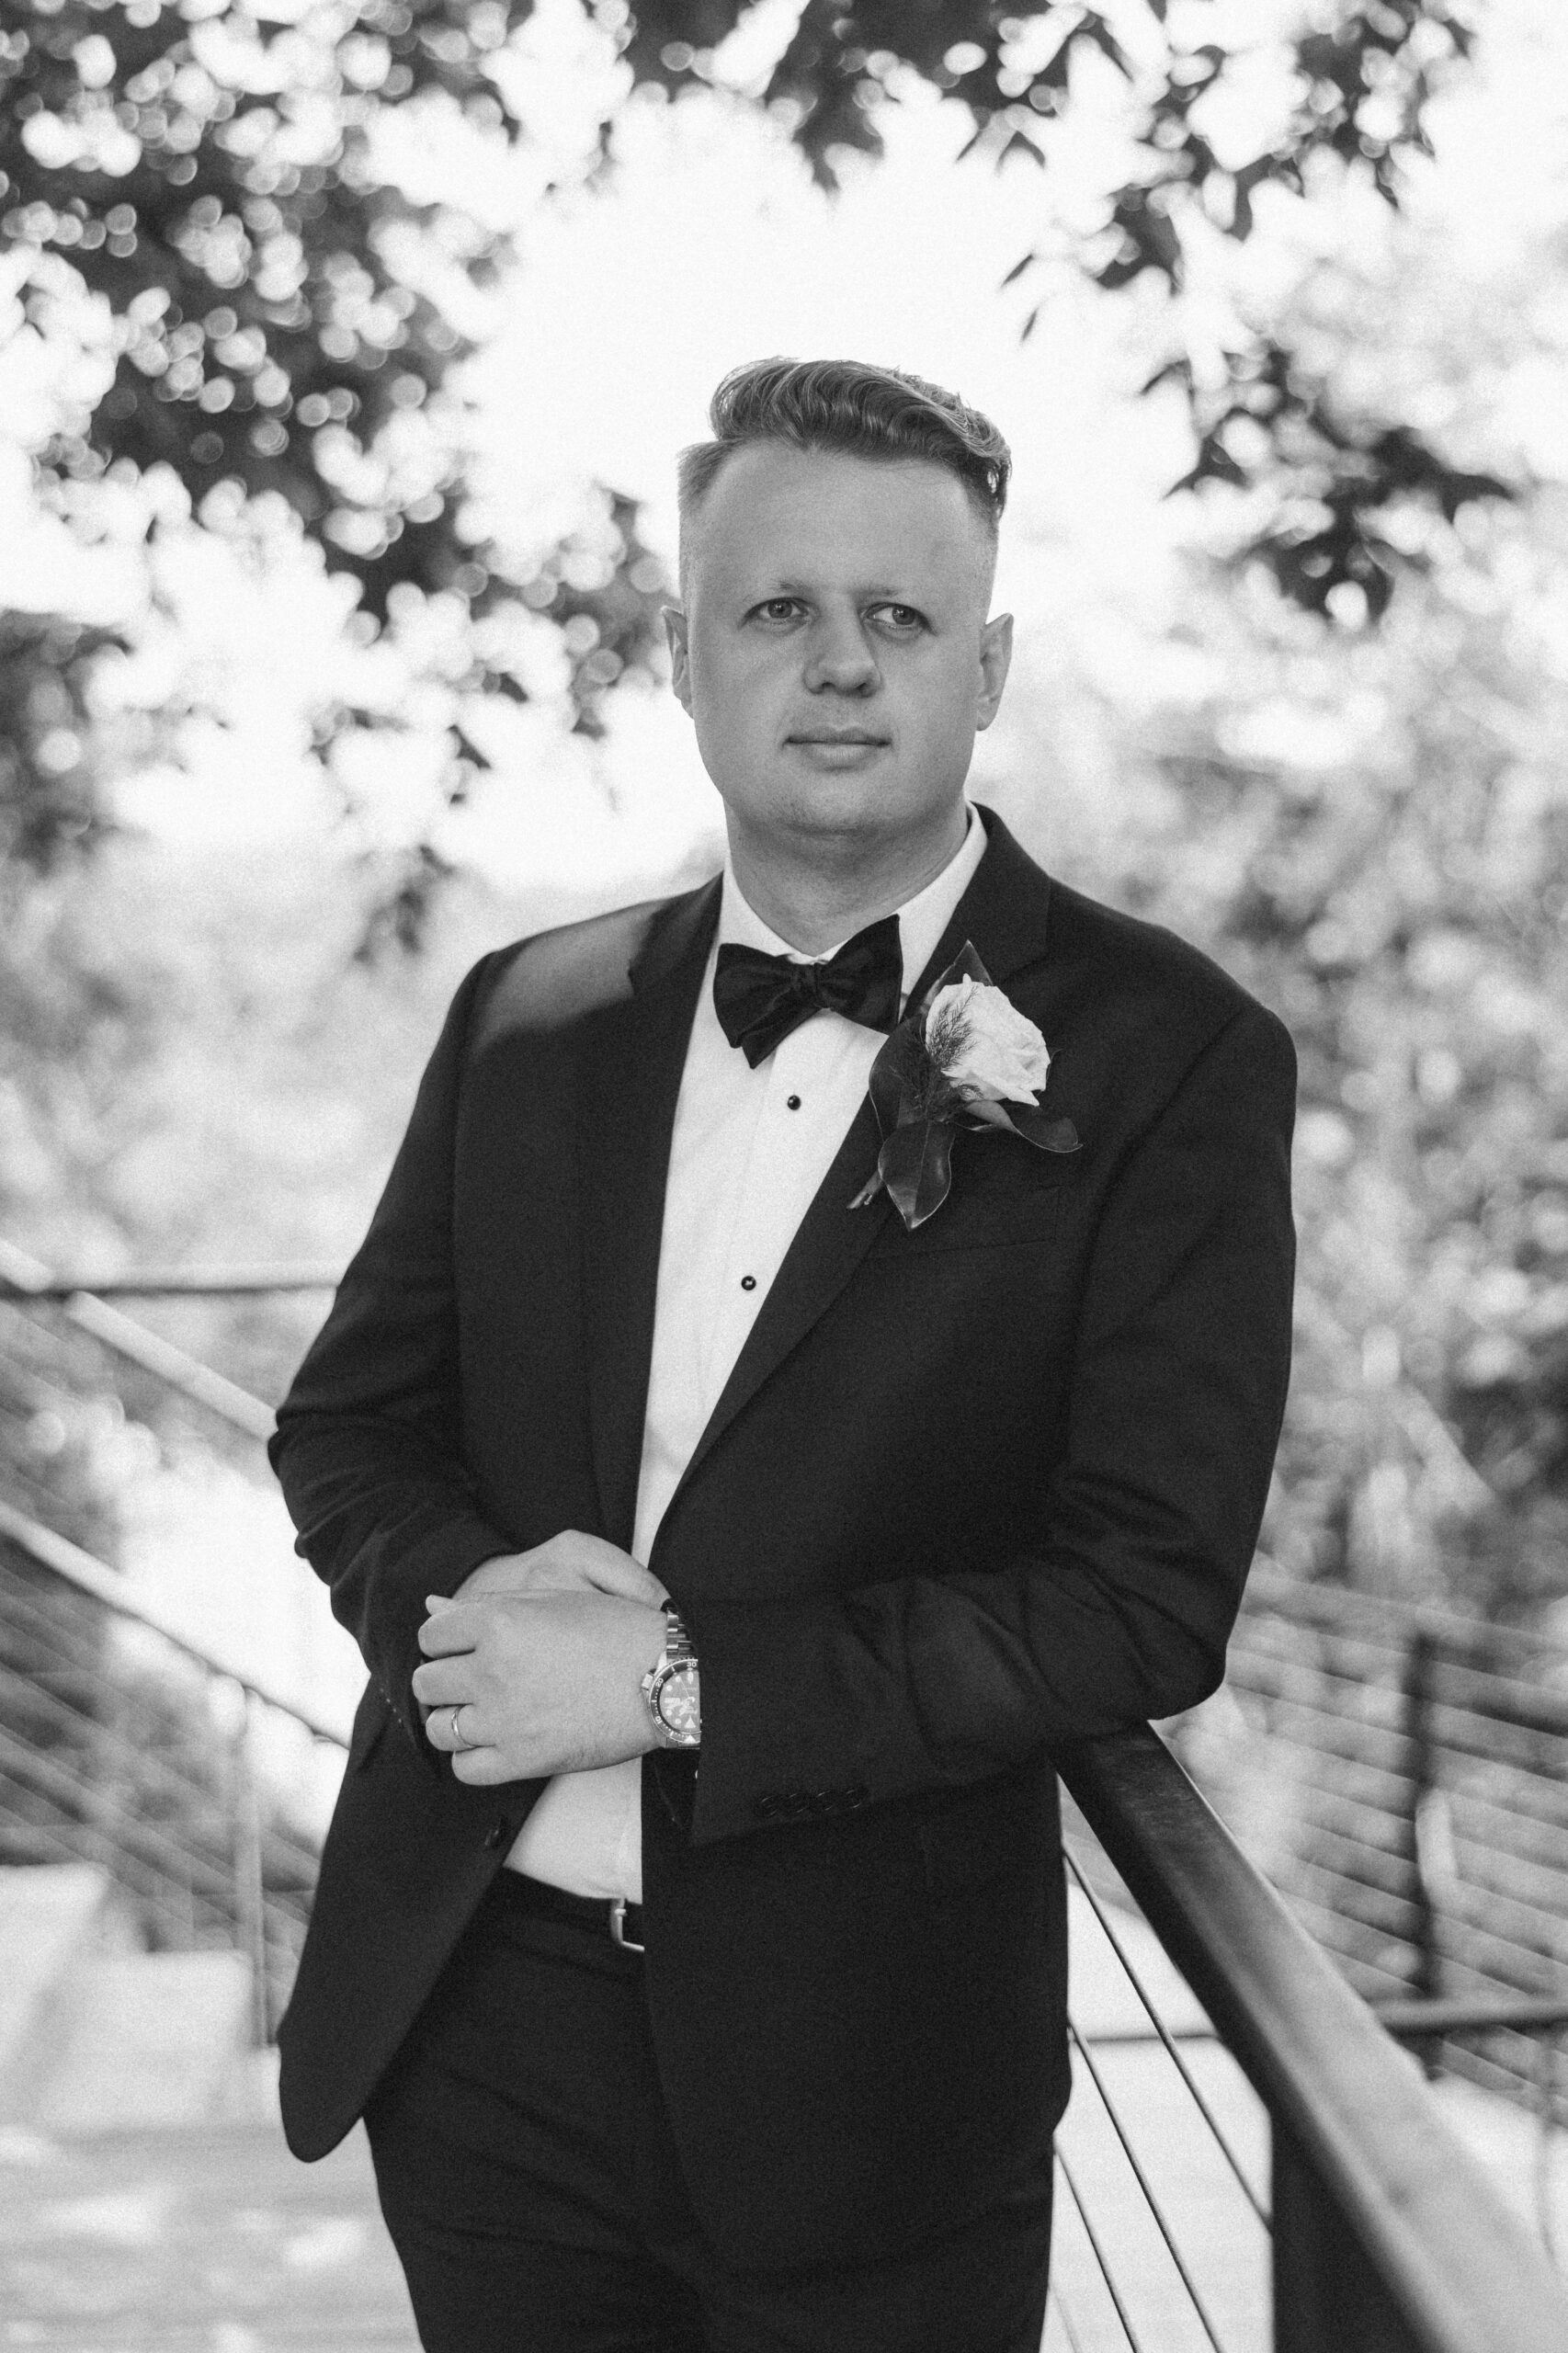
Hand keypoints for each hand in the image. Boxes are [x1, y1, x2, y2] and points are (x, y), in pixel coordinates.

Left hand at [413, 1532, 667, 1784]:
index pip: (432, 1635)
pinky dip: (471, 1757)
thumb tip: (434, 1608)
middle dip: (444, 1680)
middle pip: (428, 1682)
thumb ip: (490, 1604)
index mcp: (500, 1622)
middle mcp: (493, 1670)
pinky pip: (464, 1768)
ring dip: (453, 1719)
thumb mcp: (555, 1600)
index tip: (459, 1648)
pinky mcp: (520, 1761)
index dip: (444, 1640)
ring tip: (481, 1712)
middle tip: (470, 1681)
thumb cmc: (618, 1632)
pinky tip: (492, 1742)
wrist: (665, 1679)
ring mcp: (504, 1719)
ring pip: (440, 1727)